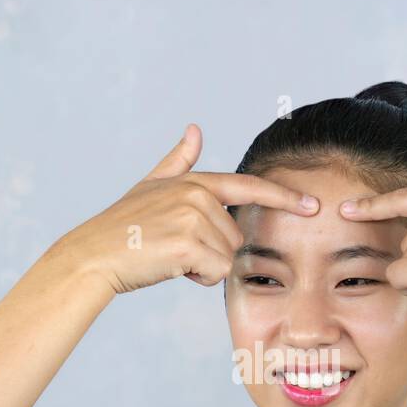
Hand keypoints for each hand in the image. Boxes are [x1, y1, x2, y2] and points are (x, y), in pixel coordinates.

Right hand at [59, 124, 318, 292]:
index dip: (283, 197)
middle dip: (213, 252)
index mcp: (194, 182)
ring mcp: (193, 218)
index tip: (312, 205)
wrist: (94, 255)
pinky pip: (216, 272)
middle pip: (236, 237)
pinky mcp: (189, 244)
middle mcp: (197, 195)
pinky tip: (171, 268)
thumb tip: (195, 128)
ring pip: (227, 257)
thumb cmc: (122, 227)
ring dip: (203, 267)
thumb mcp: (151, 186)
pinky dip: (197, 278)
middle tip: (175, 249)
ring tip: (170, 257)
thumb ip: (178, 161)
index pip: (248, 187)